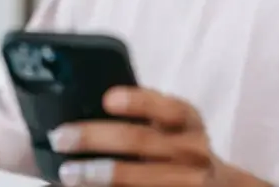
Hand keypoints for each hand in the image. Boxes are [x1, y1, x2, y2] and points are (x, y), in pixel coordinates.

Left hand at [47, 87, 266, 186]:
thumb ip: (142, 112)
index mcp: (188, 120)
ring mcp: (188, 182)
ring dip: (97, 174)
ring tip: (68, 172)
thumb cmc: (176, 145)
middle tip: (61, 137)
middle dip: (95, 137)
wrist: (217, 186)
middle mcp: (192, 150)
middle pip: (140, 140)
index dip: (137, 101)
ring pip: (137, 177)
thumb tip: (85, 104)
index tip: (107, 99)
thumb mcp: (171, 124)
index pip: (166, 106)